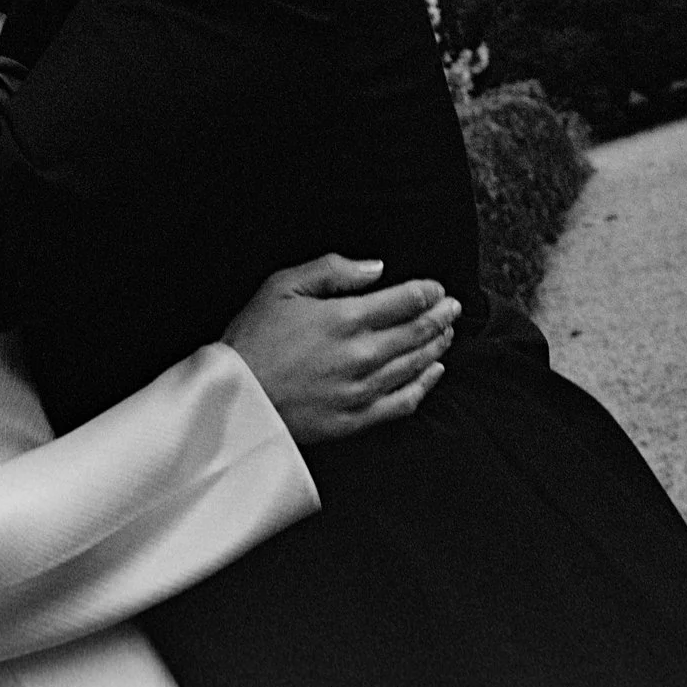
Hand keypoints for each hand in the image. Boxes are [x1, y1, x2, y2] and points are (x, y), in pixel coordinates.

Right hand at [221, 257, 458, 446]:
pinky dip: (425, 385)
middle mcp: (361, 355)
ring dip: (436, 345)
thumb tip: (375, 267)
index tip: (436, 288)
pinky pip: (404, 402)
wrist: (234, 398)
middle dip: (440, 316)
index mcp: (344, 318)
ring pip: (416, 365)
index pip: (405, 301)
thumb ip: (331, 270)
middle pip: (417, 332)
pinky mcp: (357, 419)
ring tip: (446, 333)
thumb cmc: (253, 337)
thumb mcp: (281, 286)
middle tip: (452, 307)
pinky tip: (433, 372)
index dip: (427, 292)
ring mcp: (362, 390)